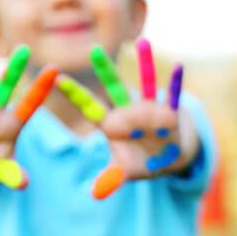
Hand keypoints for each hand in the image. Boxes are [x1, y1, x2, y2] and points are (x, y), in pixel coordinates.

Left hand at [55, 38, 194, 198]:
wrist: (172, 155)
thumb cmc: (145, 162)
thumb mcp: (128, 171)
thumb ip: (112, 178)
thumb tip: (94, 193)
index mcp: (113, 126)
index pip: (90, 107)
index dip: (74, 93)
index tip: (56, 77)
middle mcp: (129, 112)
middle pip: (114, 88)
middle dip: (104, 70)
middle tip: (92, 49)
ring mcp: (151, 109)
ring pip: (145, 83)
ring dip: (145, 63)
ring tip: (143, 42)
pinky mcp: (171, 111)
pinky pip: (173, 95)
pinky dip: (177, 83)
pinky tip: (181, 66)